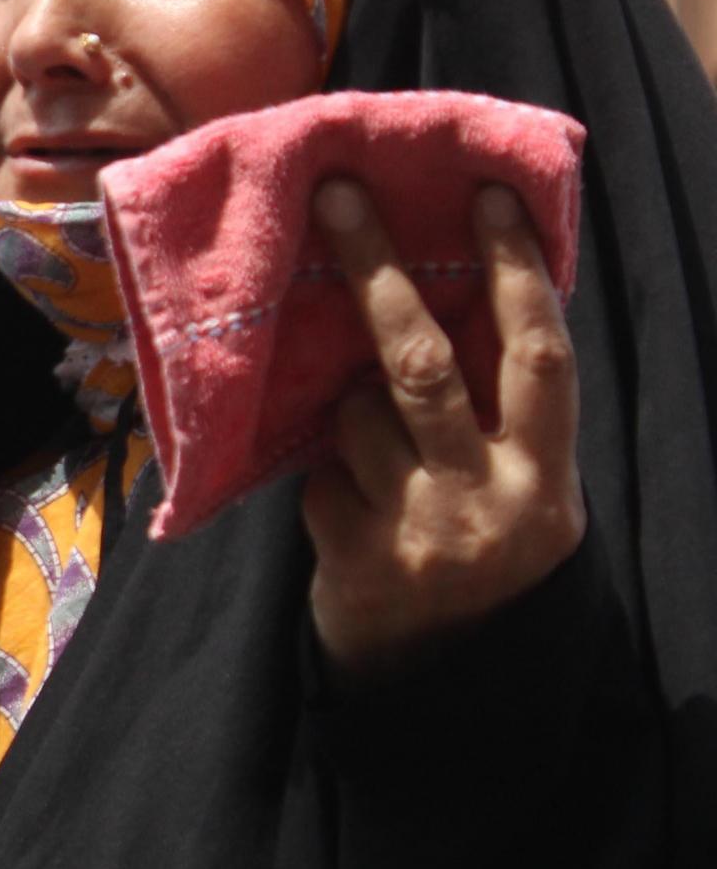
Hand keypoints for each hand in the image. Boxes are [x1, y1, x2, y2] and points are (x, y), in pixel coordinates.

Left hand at [300, 180, 586, 676]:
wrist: (433, 674)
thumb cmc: (474, 546)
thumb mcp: (515, 482)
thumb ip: (497, 405)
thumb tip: (450, 281)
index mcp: (546, 473)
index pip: (539, 354)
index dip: (517, 272)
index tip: (488, 195)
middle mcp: (492, 499)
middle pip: (422, 363)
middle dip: (377, 269)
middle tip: (336, 195)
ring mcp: (421, 528)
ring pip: (358, 410)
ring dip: (347, 404)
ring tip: (368, 447)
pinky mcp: (356, 554)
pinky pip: (321, 470)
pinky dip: (325, 472)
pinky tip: (347, 507)